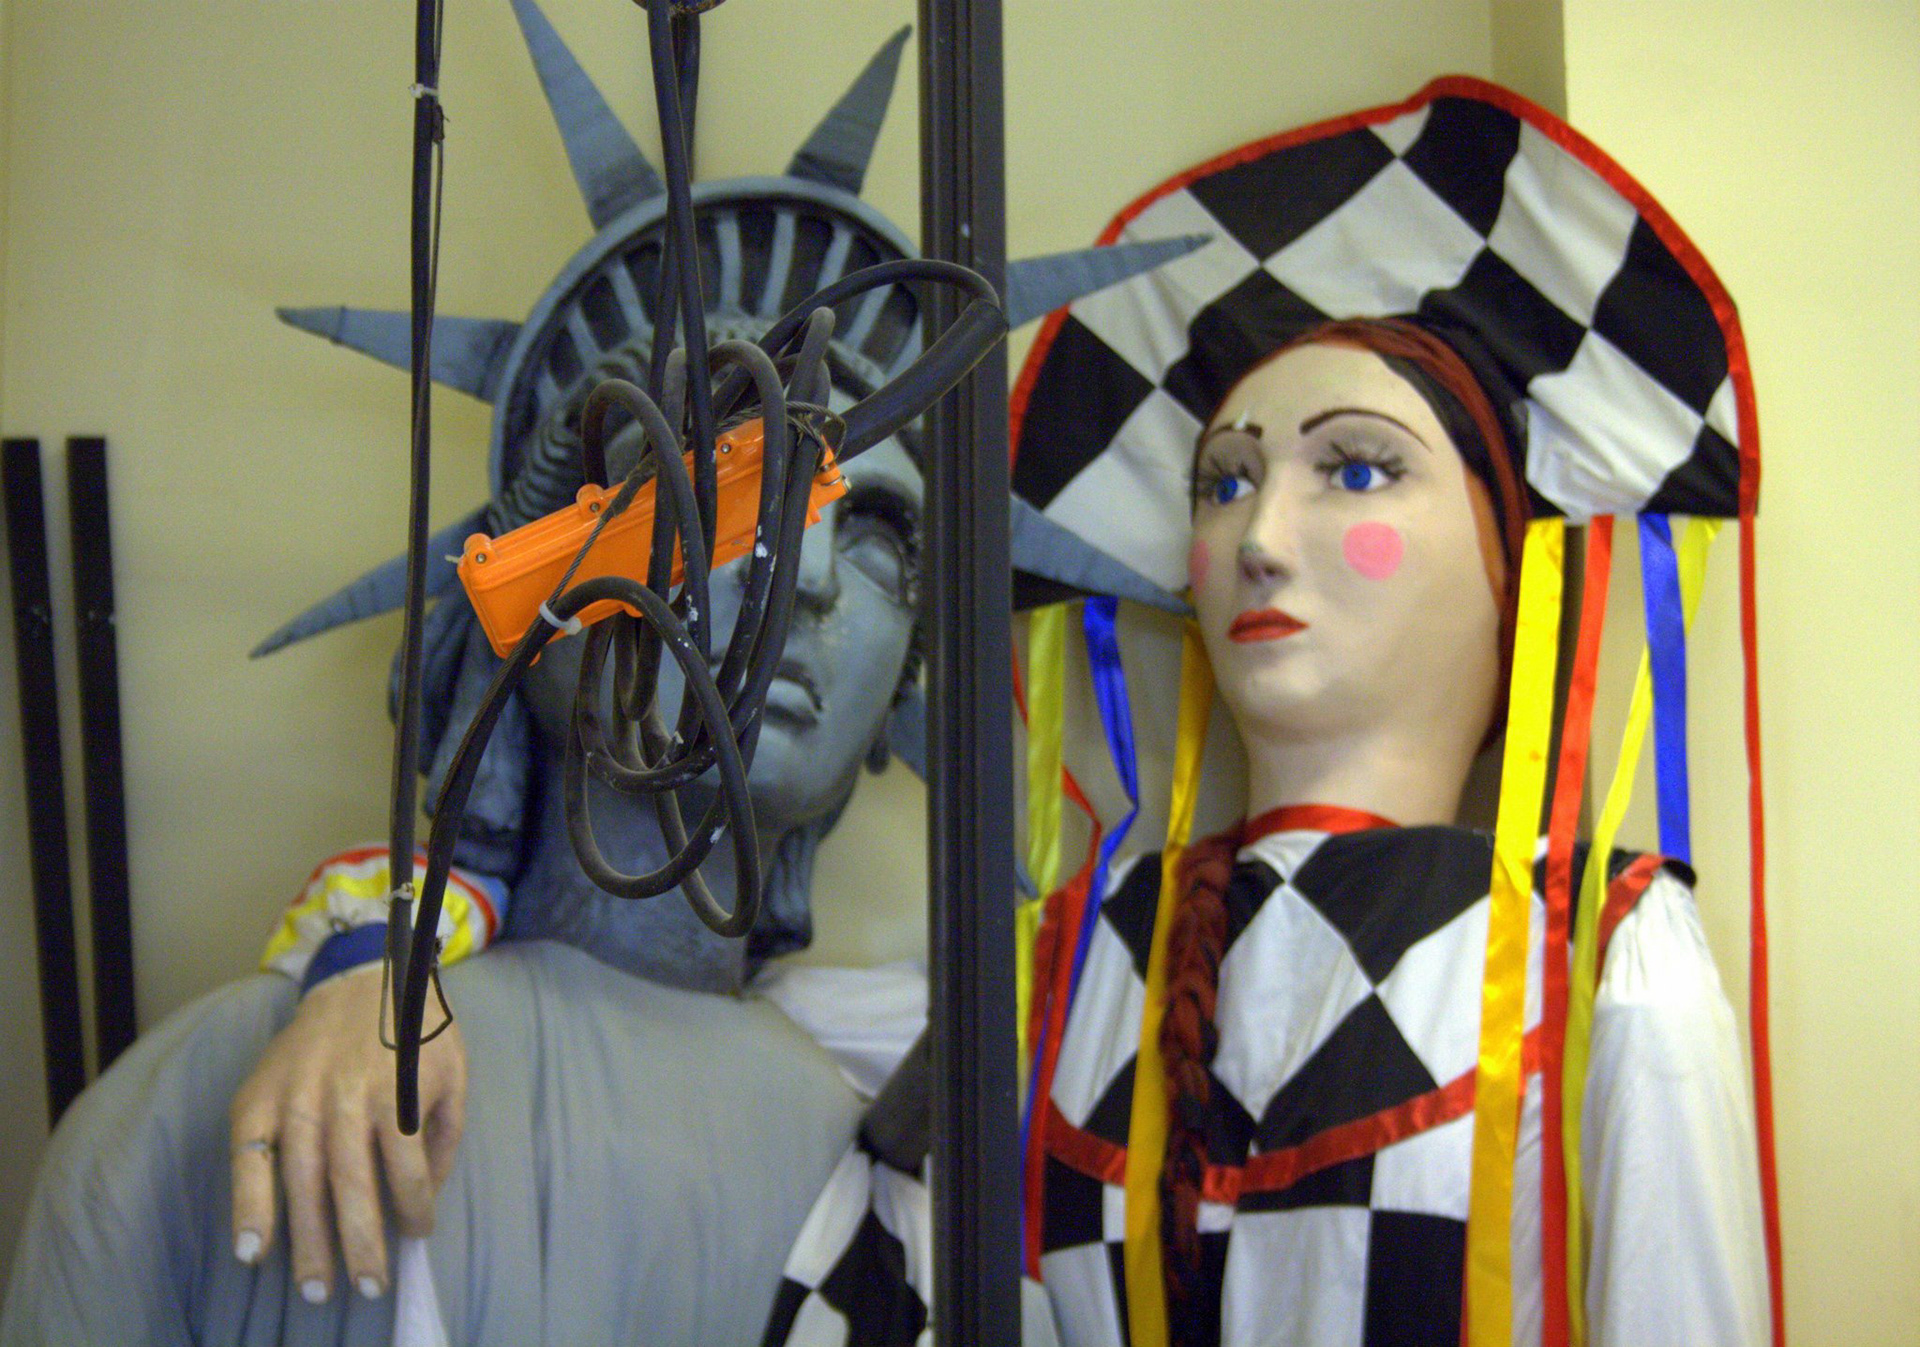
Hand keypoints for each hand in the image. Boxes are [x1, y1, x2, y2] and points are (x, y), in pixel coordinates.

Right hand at [229, 962, 466, 1302]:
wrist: (359, 979)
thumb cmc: (414, 1032)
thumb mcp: (452, 1072)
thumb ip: (443, 1134)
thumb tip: (426, 1194)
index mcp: (397, 1094)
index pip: (407, 1171)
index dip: (415, 1210)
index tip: (418, 1235)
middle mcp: (343, 1101)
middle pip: (351, 1187)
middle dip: (359, 1245)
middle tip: (366, 1290)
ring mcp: (295, 1100)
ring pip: (300, 1182)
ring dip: (308, 1242)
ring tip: (317, 1289)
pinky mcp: (257, 1098)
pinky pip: (249, 1160)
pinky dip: (247, 1207)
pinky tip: (252, 1250)